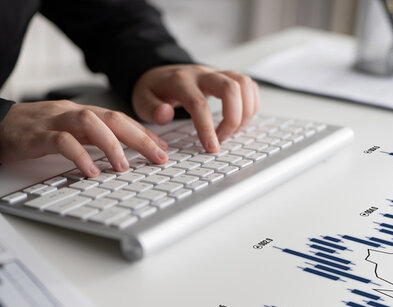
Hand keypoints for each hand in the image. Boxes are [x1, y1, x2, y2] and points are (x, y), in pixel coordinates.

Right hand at [0, 100, 168, 176]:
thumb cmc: (32, 133)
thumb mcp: (68, 135)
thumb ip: (94, 142)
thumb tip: (125, 160)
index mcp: (83, 114)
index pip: (121, 120)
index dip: (145, 134)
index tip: (165, 151)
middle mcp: (73, 113)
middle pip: (114, 118)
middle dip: (141, 138)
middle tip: (159, 158)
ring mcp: (54, 121)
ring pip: (91, 123)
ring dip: (112, 145)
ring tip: (125, 167)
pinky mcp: (36, 134)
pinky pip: (62, 141)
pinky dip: (79, 156)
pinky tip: (91, 172)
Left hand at [131, 64, 259, 152]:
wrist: (160, 73)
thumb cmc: (153, 90)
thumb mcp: (141, 100)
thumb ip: (151, 108)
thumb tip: (165, 115)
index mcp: (180, 81)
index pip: (199, 103)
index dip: (207, 127)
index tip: (212, 147)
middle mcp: (202, 74)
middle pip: (230, 88)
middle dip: (233, 118)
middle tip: (223, 138)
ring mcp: (217, 73)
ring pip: (244, 83)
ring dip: (246, 111)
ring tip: (234, 130)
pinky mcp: (226, 77)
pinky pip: (248, 85)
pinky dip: (251, 103)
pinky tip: (241, 119)